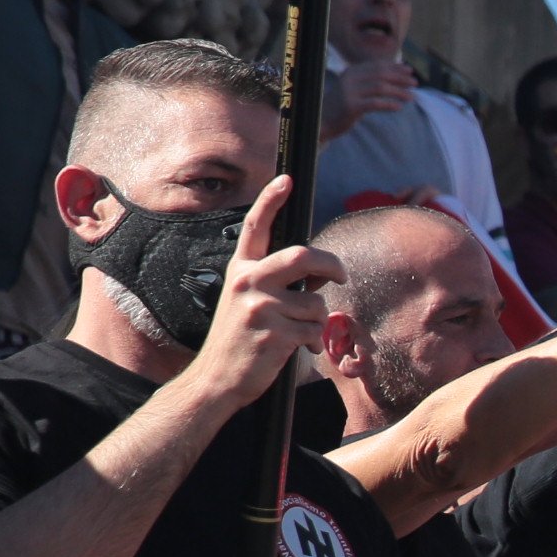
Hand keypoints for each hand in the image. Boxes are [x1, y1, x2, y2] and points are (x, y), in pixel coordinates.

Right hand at [184, 177, 338, 402]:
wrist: (216, 378)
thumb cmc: (240, 339)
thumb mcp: (247, 301)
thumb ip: (276, 283)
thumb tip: (320, 274)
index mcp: (240, 271)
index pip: (255, 228)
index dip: (270, 201)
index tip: (286, 178)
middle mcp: (247, 283)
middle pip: (302, 256)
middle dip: (331, 264)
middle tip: (341, 275)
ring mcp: (259, 308)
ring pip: (316, 303)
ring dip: (318, 320)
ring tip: (298, 332)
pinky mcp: (274, 334)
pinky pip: (315, 331)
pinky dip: (314, 342)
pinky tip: (296, 349)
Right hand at [324, 56, 416, 142]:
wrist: (323, 119)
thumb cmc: (344, 104)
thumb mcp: (355, 88)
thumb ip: (370, 81)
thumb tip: (396, 77)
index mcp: (352, 71)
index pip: (378, 66)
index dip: (395, 67)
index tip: (410, 71)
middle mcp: (350, 78)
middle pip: (381, 75)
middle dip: (400, 78)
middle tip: (415, 84)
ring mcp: (350, 92)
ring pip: (380, 88)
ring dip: (399, 92)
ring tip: (412, 97)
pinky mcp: (351, 106)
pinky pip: (374, 104)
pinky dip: (389, 104)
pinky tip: (399, 107)